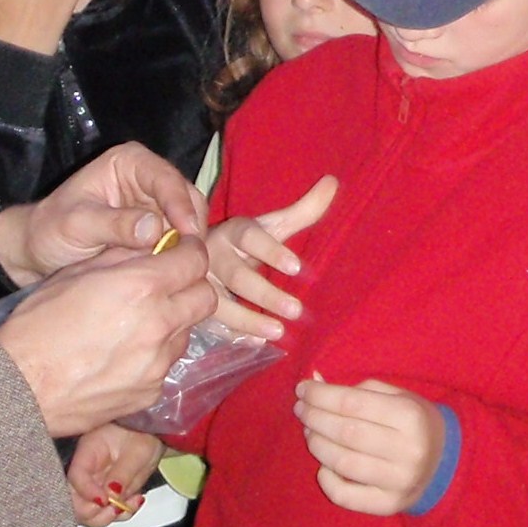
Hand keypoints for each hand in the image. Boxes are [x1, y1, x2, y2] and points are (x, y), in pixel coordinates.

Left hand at [0, 143, 208, 284]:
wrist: (39, 252)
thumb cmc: (51, 231)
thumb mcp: (76, 225)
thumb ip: (113, 224)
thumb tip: (154, 228)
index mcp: (129, 163)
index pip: (166, 179)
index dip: (180, 205)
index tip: (187, 234)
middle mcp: (149, 179)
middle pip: (187, 198)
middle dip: (191, 228)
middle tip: (192, 260)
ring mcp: (157, 205)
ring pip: (190, 221)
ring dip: (190, 245)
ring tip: (185, 270)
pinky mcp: (160, 230)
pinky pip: (182, 241)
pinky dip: (182, 256)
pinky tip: (179, 274)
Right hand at [0, 242, 214, 435]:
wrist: (19, 389)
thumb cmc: (37, 325)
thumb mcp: (75, 275)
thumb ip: (122, 258)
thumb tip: (151, 248)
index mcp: (141, 287)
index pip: (195, 259)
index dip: (189, 251)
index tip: (180, 252)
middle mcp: (159, 324)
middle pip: (205, 297)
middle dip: (191, 286)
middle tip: (167, 285)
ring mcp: (158, 362)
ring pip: (187, 332)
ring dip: (173, 321)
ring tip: (138, 323)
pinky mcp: (152, 391)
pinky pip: (167, 364)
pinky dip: (155, 354)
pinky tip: (124, 354)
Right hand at [66, 424, 165, 526]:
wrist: (153, 433)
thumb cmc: (144, 435)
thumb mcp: (138, 452)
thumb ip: (123, 473)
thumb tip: (110, 496)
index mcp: (89, 450)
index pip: (75, 476)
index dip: (86, 493)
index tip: (105, 500)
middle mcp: (85, 469)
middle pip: (72, 499)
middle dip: (92, 512)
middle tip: (115, 508)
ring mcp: (92, 482)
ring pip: (85, 510)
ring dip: (106, 516)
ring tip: (127, 504)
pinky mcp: (102, 492)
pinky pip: (102, 511)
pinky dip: (118, 514)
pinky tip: (132, 503)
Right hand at [207, 175, 337, 338]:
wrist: (199, 255)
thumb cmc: (248, 243)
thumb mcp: (272, 226)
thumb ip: (303, 210)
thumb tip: (333, 182)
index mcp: (234, 232)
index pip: (250, 237)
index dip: (272, 251)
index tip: (297, 268)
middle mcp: (213, 255)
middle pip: (237, 275)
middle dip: (265, 294)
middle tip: (297, 310)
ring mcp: (200, 283)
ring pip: (220, 302)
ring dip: (248, 319)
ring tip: (278, 332)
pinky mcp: (194, 304)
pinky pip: (211, 322)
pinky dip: (233, 333)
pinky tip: (256, 344)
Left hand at [296, 377, 445, 514]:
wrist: (444, 463)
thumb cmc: (413, 422)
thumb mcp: (397, 396)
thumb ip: (357, 389)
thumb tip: (314, 382)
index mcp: (410, 416)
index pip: (353, 404)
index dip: (321, 395)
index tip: (303, 389)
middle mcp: (407, 451)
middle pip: (345, 432)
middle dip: (314, 418)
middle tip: (301, 409)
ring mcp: (399, 482)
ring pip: (342, 463)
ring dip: (316, 445)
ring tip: (310, 432)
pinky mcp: (389, 505)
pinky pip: (345, 496)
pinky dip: (326, 479)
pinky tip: (323, 465)